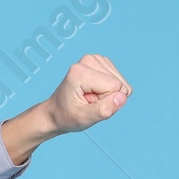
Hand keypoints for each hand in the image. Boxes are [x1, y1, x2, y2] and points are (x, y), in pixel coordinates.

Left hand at [0, 53, 132, 164]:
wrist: (55, 112)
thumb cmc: (66, 117)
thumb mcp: (83, 119)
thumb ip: (103, 110)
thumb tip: (122, 97)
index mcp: (80, 71)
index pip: (114, 87)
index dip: (104, 102)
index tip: (87, 104)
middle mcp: (88, 60)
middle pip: (119, 83)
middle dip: (107, 98)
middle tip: (88, 102)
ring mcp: (96, 59)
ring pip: (121, 82)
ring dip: (107, 95)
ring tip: (89, 98)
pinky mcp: (102, 63)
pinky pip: (119, 80)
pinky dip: (108, 90)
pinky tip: (93, 92)